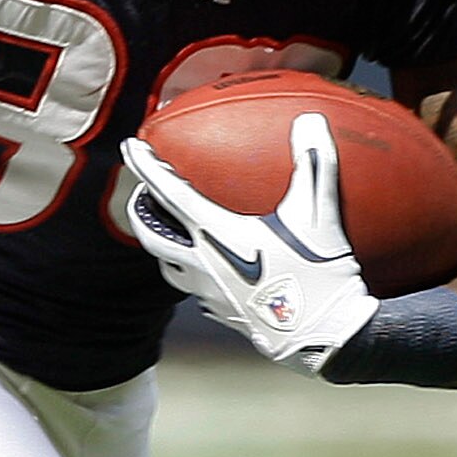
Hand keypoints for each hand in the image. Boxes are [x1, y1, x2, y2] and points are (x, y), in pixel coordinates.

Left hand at [119, 114, 377, 375]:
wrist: (324, 337)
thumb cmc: (320, 274)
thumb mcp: (320, 214)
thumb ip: (314, 163)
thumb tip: (310, 119)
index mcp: (216, 235)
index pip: (169, 193)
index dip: (148, 167)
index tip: (132, 146)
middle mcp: (201, 264)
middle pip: (151, 234)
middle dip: (139, 209)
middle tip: (142, 192)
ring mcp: (206, 292)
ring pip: (168, 264)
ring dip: (162, 243)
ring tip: (169, 229)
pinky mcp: (219, 311)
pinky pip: (193, 286)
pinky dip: (191, 268)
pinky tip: (209, 265)